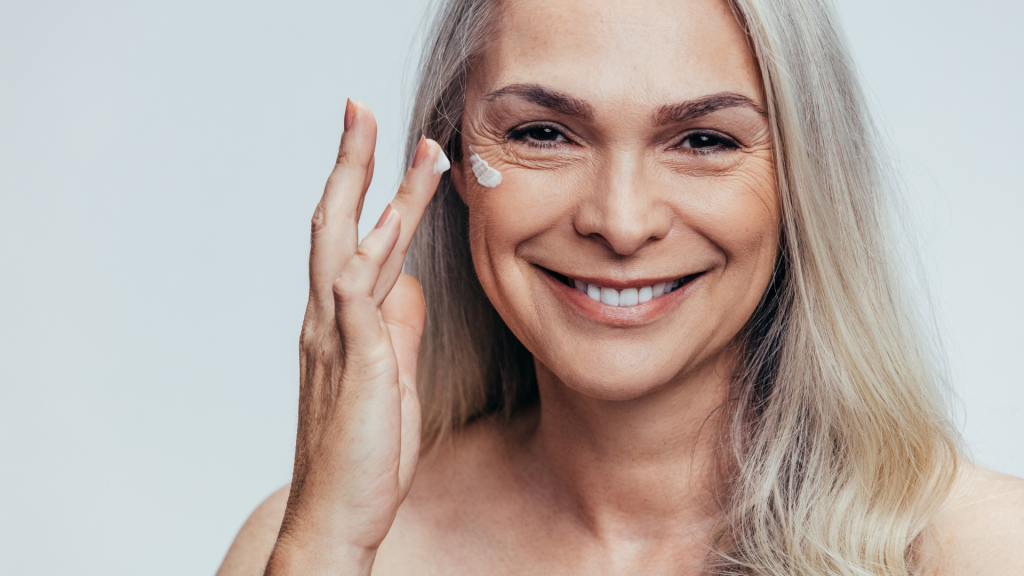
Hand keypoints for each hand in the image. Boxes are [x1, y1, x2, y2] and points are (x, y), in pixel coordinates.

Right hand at [265, 100, 447, 574]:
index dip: (371, 190)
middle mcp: (327, 320)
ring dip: (379, 192)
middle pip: (335, 224)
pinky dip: (373, 254)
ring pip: (349, 246)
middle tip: (363, 109)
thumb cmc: (363, 452)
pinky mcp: (351, 362)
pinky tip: (395, 220)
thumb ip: (396, 330)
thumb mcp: (390, 378)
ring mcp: (334, 338)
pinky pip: (358, 296)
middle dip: (352, 163)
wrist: (336, 515)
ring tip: (410, 146)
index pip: (352, 240)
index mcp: (340, 323)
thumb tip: (409, 288)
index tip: (396, 150)